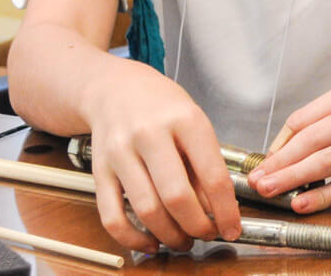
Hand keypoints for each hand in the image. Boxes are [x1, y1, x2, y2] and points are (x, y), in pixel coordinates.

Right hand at [82, 60, 239, 252]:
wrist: (114, 88)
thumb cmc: (162, 107)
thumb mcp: (194, 123)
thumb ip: (205, 164)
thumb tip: (215, 211)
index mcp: (185, 120)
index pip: (212, 175)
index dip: (225, 210)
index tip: (232, 228)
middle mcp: (150, 135)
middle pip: (176, 196)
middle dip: (197, 226)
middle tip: (206, 235)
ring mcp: (120, 153)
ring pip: (146, 210)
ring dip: (169, 235)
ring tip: (183, 240)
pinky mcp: (98, 170)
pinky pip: (112, 216)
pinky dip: (132, 238)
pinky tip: (150, 242)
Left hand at [244, 83, 330, 211]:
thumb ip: (323, 125)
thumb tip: (280, 153)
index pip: (305, 118)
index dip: (280, 144)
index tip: (264, 163)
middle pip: (313, 140)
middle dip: (280, 163)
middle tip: (259, 180)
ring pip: (328, 161)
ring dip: (294, 179)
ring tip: (272, 190)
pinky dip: (322, 196)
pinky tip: (303, 204)